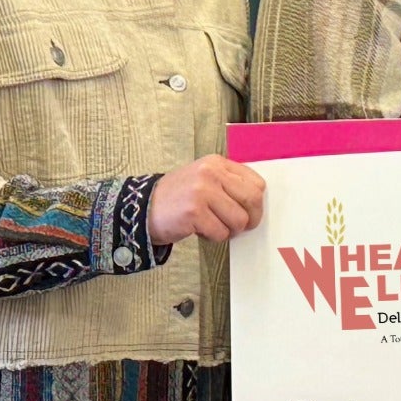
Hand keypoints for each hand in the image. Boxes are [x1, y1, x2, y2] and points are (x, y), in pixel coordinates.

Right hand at [149, 155, 264, 246]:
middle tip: (239, 227)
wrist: (143, 208)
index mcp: (217, 163)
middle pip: (252, 200)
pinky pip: (220, 232)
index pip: (256, 183)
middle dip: (250, 219)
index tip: (249, 213)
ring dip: (230, 231)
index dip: (257, 203)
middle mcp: (210, 173)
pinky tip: (201, 231)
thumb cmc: (179, 198)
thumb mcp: (204, 179)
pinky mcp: (194, 212)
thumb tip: (257, 204)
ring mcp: (202, 191)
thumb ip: (229, 184)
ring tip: (214, 227)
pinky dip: (214, 237)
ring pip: (238, 220)